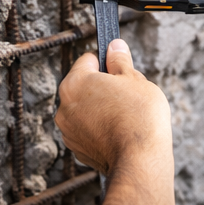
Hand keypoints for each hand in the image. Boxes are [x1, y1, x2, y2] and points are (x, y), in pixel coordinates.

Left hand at [54, 39, 171, 176]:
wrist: (139, 157)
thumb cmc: (138, 114)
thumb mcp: (134, 78)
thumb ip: (120, 60)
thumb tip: (114, 47)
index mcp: (75, 83)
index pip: (88, 60)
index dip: (108, 62)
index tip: (121, 70)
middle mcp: (64, 107)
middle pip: (85, 86)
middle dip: (104, 87)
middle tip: (128, 94)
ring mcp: (68, 131)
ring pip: (86, 109)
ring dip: (101, 108)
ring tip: (125, 115)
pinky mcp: (77, 149)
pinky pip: (88, 130)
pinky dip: (100, 128)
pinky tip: (120, 131)